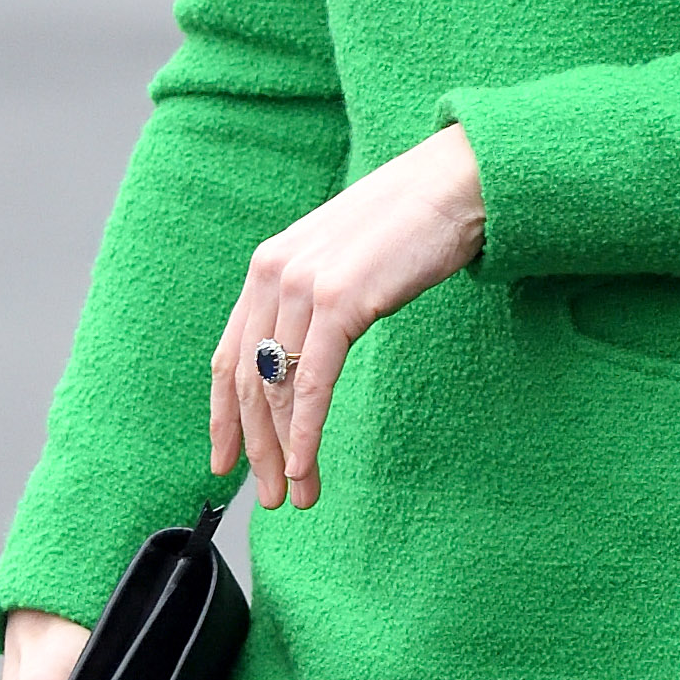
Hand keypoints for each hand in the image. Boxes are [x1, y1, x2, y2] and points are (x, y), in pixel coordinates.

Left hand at [211, 127, 485, 507]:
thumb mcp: (345, 261)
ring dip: (281, 451)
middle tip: (268, 496)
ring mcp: (302, 286)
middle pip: (246, 380)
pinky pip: (311, 382)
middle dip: (253, 447)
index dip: (224, 415)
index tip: (228, 460)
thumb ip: (316, 298)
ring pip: (275, 389)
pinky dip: (303, 431)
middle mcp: (273, 274)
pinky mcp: (339, 301)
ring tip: (294, 494)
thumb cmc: (412, 223)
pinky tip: (303, 464)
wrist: (456, 184)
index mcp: (269, 265)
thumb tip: (307, 350)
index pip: (228, 356)